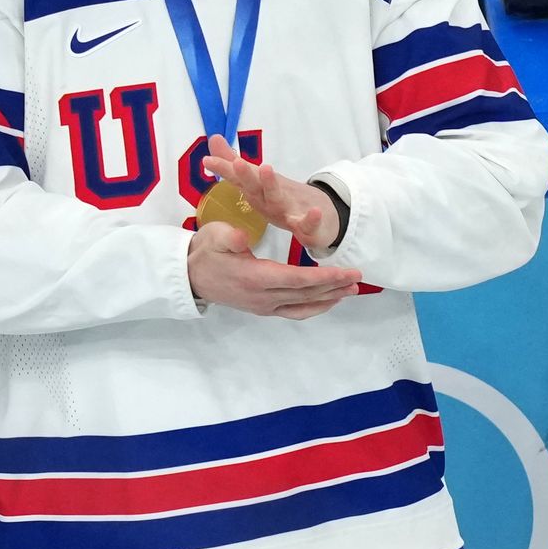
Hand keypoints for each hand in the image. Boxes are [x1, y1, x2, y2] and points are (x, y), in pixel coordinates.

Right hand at [188, 219, 359, 317]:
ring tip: (350, 291)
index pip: (299, 280)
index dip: (327, 277)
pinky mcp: (262, 309)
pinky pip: (294, 312)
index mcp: (256, 278)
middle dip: (335, 287)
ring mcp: (263, 306)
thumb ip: (229, 237)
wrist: (188, 276)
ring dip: (329, 299)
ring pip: (303, 306)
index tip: (348, 271)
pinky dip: (314, 307)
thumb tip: (241, 238)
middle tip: (359, 279)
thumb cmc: (204, 251)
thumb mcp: (213, 236)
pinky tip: (327, 301)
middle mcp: (263, 297)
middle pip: (307, 294)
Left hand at [206, 154, 344, 256]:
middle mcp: (271, 195)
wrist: (321, 212)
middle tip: (237, 162)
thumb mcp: (255, 182)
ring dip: (272, 183)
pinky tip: (314, 212)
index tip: (207, 160)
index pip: (238, 177)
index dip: (224, 168)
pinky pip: (308, 223)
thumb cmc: (283, 197)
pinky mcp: (307, 224)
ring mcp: (290, 207)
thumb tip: (213, 138)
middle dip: (246, 173)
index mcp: (257, 189)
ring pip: (278, 197)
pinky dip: (312, 218)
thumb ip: (231, 163)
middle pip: (256, 183)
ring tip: (266, 169)